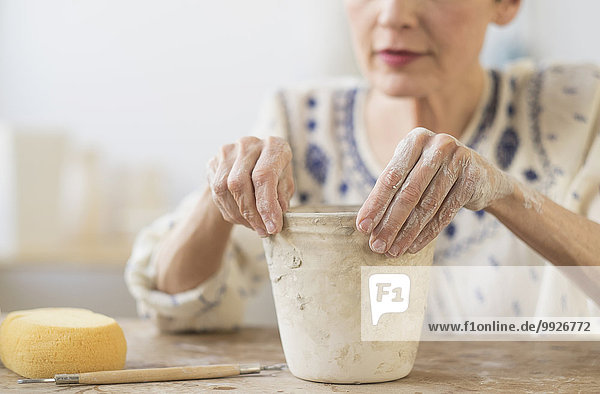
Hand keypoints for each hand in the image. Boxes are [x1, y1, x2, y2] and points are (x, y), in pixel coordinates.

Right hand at [207, 136, 293, 236]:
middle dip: (251, 213)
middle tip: (262, 231)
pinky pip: (216, 192)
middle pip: (240, 183)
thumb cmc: (275, 174)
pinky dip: (229, 211)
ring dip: (239, 215)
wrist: (251, 163)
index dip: (267, 205)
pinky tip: (241, 218)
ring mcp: (228, 151)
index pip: (264, 176)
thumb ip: (282, 196)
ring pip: (224, 189)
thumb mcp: (285, 184)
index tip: (273, 227)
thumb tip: (276, 214)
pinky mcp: (213, 162)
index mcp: (273, 146)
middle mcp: (248, 144)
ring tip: (253, 226)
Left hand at [356, 127, 513, 255]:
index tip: (362, 227)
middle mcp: (437, 145)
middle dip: (390, 222)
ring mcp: (458, 159)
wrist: (481, 176)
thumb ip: (392, 188)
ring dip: (407, 232)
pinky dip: (427, 234)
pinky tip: (413, 247)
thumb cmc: (434, 174)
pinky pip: (446, 213)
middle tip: (377, 244)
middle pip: (409, 192)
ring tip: (393, 250)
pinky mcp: (472, 178)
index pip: (391, 177)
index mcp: (415, 140)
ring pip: (427, 205)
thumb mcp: (412, 171)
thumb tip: (366, 222)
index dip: (375, 204)